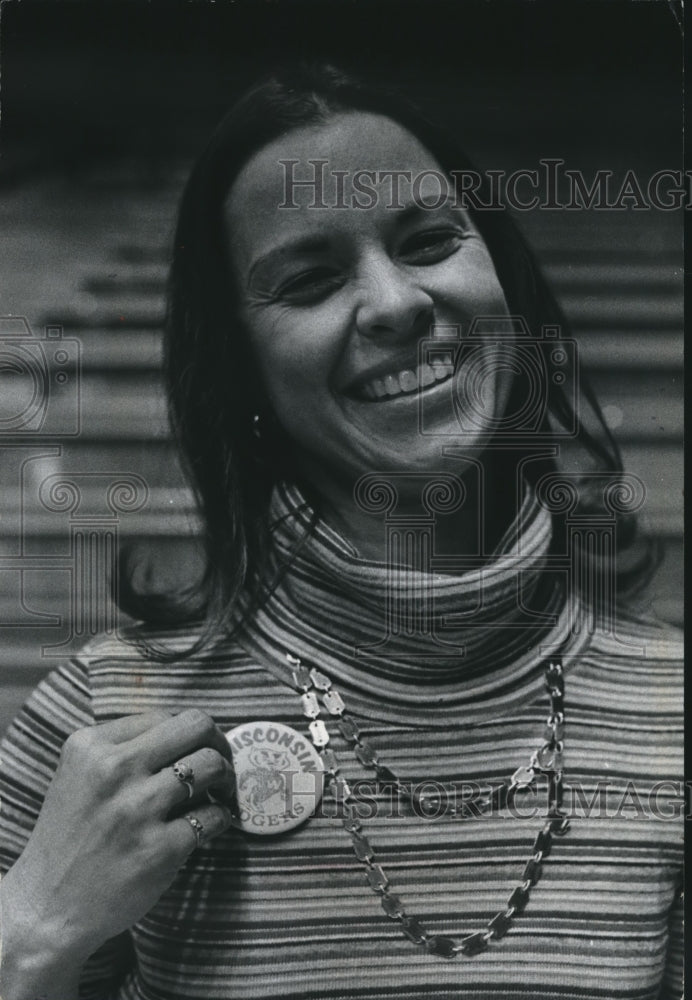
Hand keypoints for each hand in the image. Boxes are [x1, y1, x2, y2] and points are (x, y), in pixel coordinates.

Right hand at [3, 709, 235, 967]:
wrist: (48, 907)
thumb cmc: (71, 837)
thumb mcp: (81, 776)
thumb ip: (124, 749)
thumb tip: (189, 735)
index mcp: (91, 746)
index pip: (165, 717)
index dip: (188, 734)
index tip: (196, 750)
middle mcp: (113, 771)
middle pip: (196, 727)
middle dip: (218, 742)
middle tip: (221, 763)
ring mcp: (137, 810)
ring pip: (210, 766)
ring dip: (226, 779)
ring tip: (219, 794)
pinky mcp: (158, 849)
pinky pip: (213, 816)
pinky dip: (221, 819)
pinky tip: (210, 826)